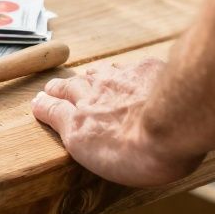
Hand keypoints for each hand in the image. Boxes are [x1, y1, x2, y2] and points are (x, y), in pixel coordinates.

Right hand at [31, 58, 203, 187]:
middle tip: (61, 88)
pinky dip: (132, 73)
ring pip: (106, 73)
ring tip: (97, 82)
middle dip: (68, 86)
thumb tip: (37, 102)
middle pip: (78, 82)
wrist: (177, 124)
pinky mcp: (153, 70)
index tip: (42, 100)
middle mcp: (98, 86)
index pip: (56, 99)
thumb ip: (58, 118)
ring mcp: (126, 76)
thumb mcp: (82, 143)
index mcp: (80, 106)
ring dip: (98, 78)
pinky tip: (138, 76)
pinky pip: (136, 68)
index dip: (48, 100)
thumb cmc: (130, 145)